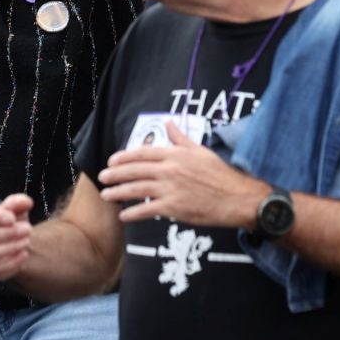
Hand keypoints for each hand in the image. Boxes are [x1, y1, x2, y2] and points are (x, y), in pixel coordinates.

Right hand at [0, 193, 34, 280]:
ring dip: (10, 248)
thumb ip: (18, 203)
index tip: (12, 219)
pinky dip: (11, 264)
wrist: (13, 241)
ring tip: (26, 242)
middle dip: (7, 233)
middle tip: (27, 229)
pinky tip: (24, 255)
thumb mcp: (14, 209)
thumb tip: (27, 202)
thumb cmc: (9, 221)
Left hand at [96, 121, 268, 225]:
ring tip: (106, 195)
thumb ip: (181, 138)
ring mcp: (170, 189)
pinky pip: (147, 210)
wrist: (238, 197)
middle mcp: (169, 169)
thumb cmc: (221, 174)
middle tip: (102, 177)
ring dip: (118, 192)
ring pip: (136, 190)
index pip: (143, 153)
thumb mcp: (201, 150)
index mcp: (175, 154)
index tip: (112, 161)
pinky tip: (124, 215)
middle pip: (135, 171)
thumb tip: (169, 123)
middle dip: (115, 174)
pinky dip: (133, 213)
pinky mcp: (174, 208)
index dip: (124, 157)